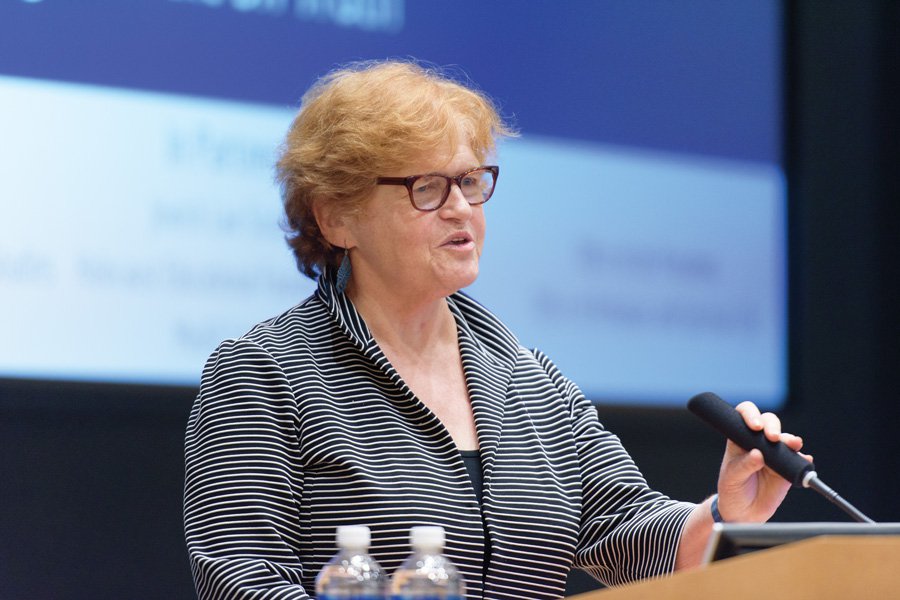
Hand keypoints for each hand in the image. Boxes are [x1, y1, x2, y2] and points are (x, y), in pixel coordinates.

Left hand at [715, 402, 811, 522]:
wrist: (744, 512)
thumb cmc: (732, 489)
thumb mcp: (731, 478)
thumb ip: (743, 466)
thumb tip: (757, 454)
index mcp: (739, 438)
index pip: (744, 416)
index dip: (750, 415)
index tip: (754, 426)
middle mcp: (758, 441)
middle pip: (769, 422)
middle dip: (773, 426)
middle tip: (773, 438)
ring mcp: (775, 453)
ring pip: (786, 439)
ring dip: (791, 440)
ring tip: (793, 445)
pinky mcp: (788, 467)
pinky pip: (798, 460)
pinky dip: (803, 459)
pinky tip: (805, 460)